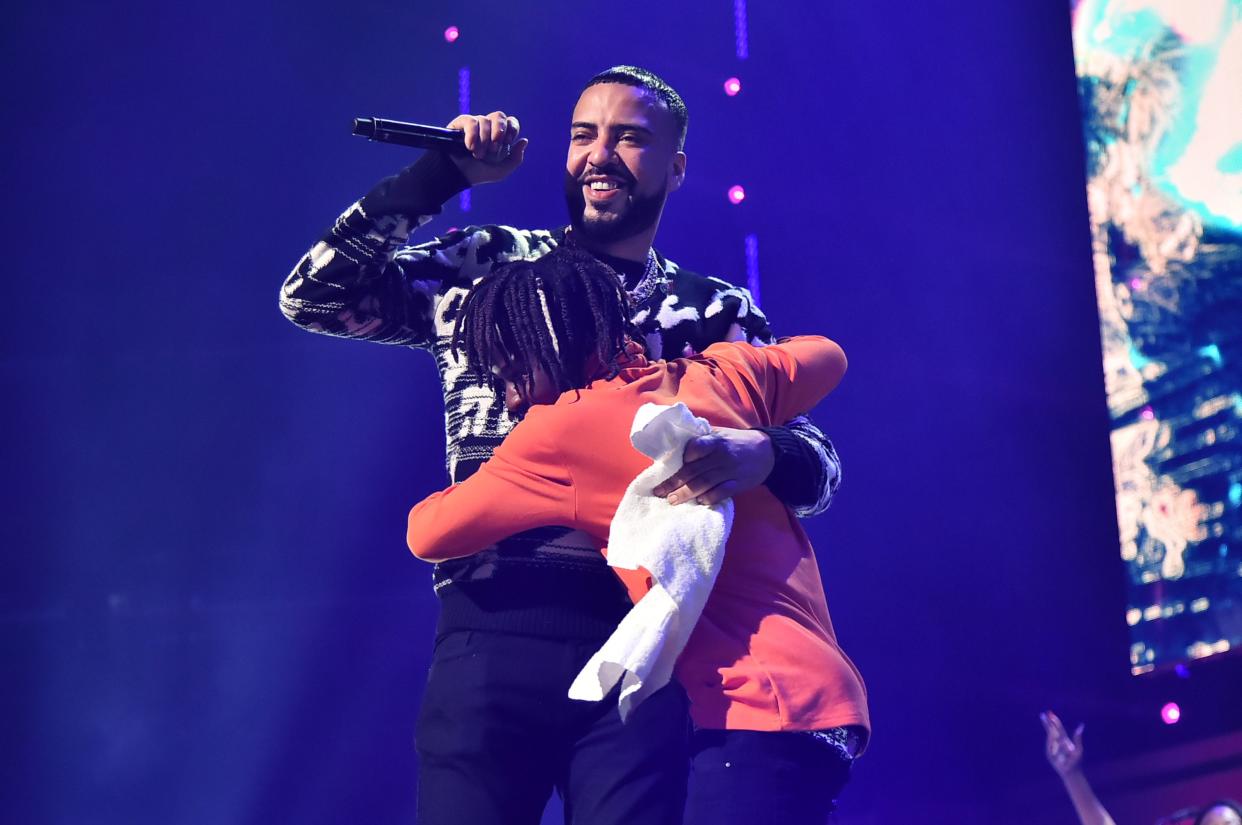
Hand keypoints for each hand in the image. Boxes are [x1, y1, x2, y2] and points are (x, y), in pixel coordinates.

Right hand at [446, 111, 527, 185]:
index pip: (511, 122)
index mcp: (500, 137)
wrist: (457, 175)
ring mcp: (474, 125)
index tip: (507, 141)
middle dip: (499, 130)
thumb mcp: (501, 171)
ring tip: (477, 155)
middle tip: (494, 148)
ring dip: (483, 140)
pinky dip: (472, 134)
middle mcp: (488, 128)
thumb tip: (524, 140)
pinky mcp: (460, 124)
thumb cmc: (478, 174)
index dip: (511, 128)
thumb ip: (516, 159)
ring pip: (484, 120)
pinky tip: (469, 147)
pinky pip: (470, 121)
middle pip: (499, 115)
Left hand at [651, 428, 774, 506]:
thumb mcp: (720, 433)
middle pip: (694, 470)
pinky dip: (709, 498)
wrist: (767, 452)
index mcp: (715, 441)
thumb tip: (676, 443)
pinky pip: (721, 493)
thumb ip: (701, 437)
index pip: (696, 447)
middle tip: (659, 492)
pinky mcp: (738, 484)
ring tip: (672, 500)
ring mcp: (730, 471)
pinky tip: (698, 502)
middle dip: (674, 482)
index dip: (683, 456)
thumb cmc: (737, 441)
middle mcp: (721, 456)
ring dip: (686, 493)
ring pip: (704, 483)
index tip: (669, 465)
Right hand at [1040, 711, 1084, 777]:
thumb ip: (1077, 738)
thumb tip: (1081, 726)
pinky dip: (1057, 747)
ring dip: (1056, 738)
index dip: (1054, 721)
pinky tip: (1059, 747)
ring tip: (1057, 738)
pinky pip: (1053, 748)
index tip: (1050, 714)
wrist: (1071, 772)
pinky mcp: (1049, 754)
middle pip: (1052, 731)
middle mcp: (1057, 743)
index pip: (1058, 728)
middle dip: (1048, 723)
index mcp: (1064, 740)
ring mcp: (1052, 748)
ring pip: (1053, 739)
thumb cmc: (1076, 762)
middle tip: (1043, 715)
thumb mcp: (1078, 749)